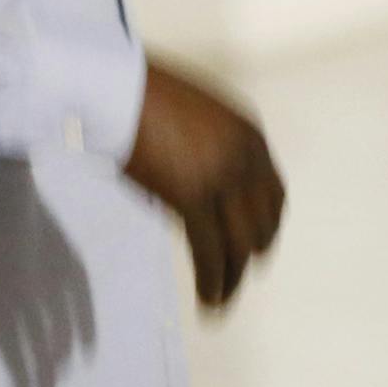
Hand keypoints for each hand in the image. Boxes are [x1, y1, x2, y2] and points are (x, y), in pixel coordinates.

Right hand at [123, 59, 286, 306]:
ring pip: (241, 246)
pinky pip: (211, 254)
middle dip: (250, 255)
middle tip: (233, 278)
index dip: (265, 226)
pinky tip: (207, 301)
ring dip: (233, 280)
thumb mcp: (195, 119)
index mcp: (249, 134)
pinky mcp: (193, 197)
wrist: (114, 84)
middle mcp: (246, 156)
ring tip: (220, 302)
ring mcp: (222, 177)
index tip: (253, 247)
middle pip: (263, 223)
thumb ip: (209, 152)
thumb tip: (201, 192)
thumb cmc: (140, 96)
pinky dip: (213, 283)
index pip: (273, 194)